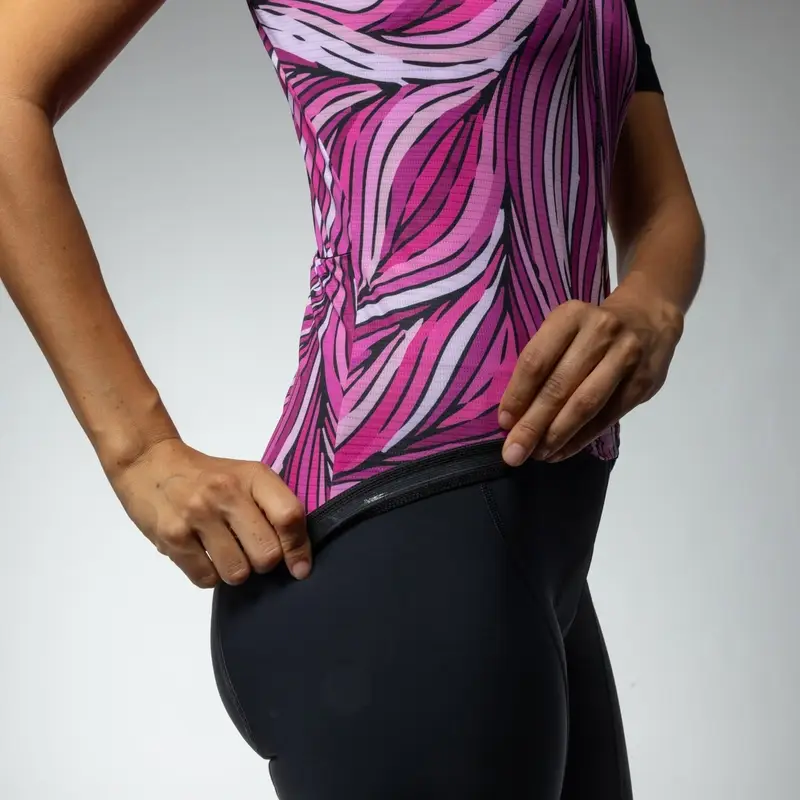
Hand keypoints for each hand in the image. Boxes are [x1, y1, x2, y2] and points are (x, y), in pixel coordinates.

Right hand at [108, 437, 310, 587]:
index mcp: (252, 476)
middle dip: (263, 563)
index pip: (289, 516)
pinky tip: (203, 554)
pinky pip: (206, 579)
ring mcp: (197, 515)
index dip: (298, 547)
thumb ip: (273, 508)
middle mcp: (226, 494)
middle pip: (266, 554)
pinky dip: (209, 574)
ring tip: (225, 552)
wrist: (149, 463)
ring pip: (237, 573)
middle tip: (250, 550)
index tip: (298, 567)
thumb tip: (298, 561)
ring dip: (235, 570)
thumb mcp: (245, 477)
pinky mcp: (172, 538)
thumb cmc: (207, 475)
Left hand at [498, 275, 683, 465]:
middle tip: (514, 453)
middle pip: (559, 386)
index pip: (536, 360)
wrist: (649, 317)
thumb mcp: (564, 328)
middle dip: (533, 424)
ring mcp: (625, 357)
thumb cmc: (590, 330)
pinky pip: (607, 417)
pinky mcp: (642, 382)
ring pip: (585, 405)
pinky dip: (581, 438)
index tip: (504, 423)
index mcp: (570, 316)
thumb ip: (543, 362)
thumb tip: (514, 414)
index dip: (518, 395)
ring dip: (557, 435)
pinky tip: (561, 451)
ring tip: (538, 455)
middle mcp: (600, 333)